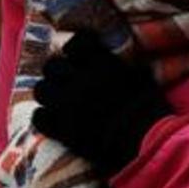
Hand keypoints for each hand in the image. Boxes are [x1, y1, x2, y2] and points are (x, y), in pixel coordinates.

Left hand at [32, 32, 172, 176]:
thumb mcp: (142, 78)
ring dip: (49, 95)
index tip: (77, 59)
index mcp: (102, 63)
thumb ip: (123, 65)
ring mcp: (68, 103)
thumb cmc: (149, 112)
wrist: (145, 145)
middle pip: (52, 66)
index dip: (74, 50)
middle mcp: (80, 79)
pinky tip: (55, 123)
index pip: (77, 42)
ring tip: (58, 104)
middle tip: (66, 85)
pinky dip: (45, 119)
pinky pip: (39, 117)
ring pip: (41, 90)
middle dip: (57, 74)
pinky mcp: (61, 128)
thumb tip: (116, 58)